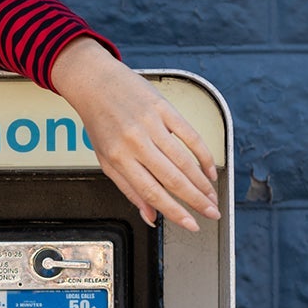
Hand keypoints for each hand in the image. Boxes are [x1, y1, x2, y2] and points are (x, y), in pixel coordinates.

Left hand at [49, 38, 220, 232]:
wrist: (95, 82)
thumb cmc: (100, 122)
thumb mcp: (105, 160)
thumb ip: (129, 189)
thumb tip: (150, 216)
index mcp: (119, 158)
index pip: (151, 192)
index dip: (174, 212)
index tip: (191, 225)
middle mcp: (136, 142)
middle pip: (173, 178)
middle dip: (196, 200)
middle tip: (212, 213)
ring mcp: (152, 124)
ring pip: (185, 160)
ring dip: (202, 182)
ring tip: (212, 197)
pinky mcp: (164, 108)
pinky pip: (191, 135)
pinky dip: (203, 155)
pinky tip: (209, 171)